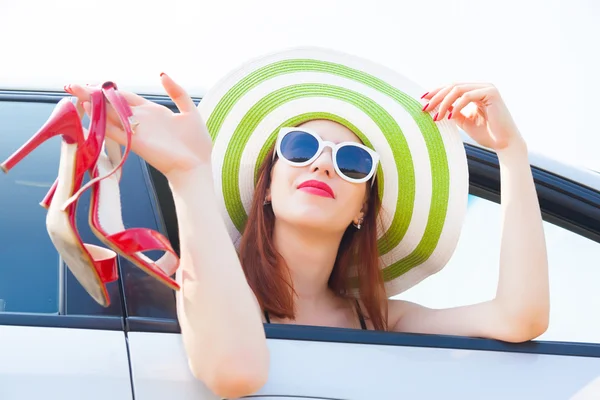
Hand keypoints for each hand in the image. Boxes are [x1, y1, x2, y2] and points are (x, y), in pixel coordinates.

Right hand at [66, 73, 211, 177]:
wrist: (197, 166)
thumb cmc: (196, 143)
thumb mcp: (190, 111)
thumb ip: (177, 92)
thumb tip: (161, 74)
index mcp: (152, 111)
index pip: (124, 96)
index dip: (109, 89)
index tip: (92, 83)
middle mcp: (140, 120)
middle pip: (112, 103)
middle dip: (93, 94)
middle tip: (72, 85)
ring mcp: (137, 131)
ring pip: (109, 114)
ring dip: (92, 103)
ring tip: (75, 91)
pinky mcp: (136, 143)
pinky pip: (114, 130)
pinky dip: (101, 121)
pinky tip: (89, 109)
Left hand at [421, 83, 524, 151]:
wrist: (504, 144)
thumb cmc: (486, 134)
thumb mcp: (464, 121)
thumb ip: (452, 112)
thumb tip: (435, 108)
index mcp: (476, 91)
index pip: (452, 88)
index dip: (436, 93)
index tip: (423, 101)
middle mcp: (482, 87)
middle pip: (453, 86)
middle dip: (437, 97)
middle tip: (425, 108)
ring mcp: (488, 88)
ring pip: (458, 89)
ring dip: (444, 102)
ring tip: (436, 116)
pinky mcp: (492, 93)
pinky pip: (468, 96)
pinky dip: (456, 106)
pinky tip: (449, 116)